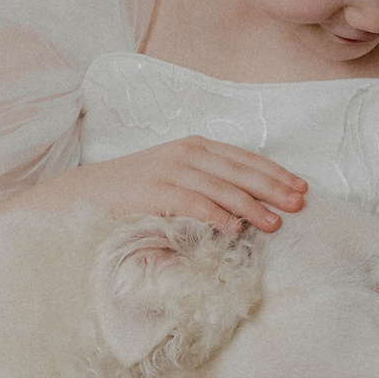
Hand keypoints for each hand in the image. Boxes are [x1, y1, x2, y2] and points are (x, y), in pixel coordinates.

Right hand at [35, 139, 305, 233]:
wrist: (78, 195)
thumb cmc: (130, 195)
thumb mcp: (172, 181)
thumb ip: (204, 185)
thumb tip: (244, 206)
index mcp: (192, 148)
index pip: (243, 158)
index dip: (274, 173)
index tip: (300, 188)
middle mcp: (183, 153)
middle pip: (239, 170)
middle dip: (272, 187)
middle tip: (299, 205)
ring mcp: (166, 170)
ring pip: (220, 187)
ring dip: (251, 206)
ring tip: (274, 223)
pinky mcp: (151, 191)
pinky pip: (191, 203)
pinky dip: (215, 215)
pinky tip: (235, 229)